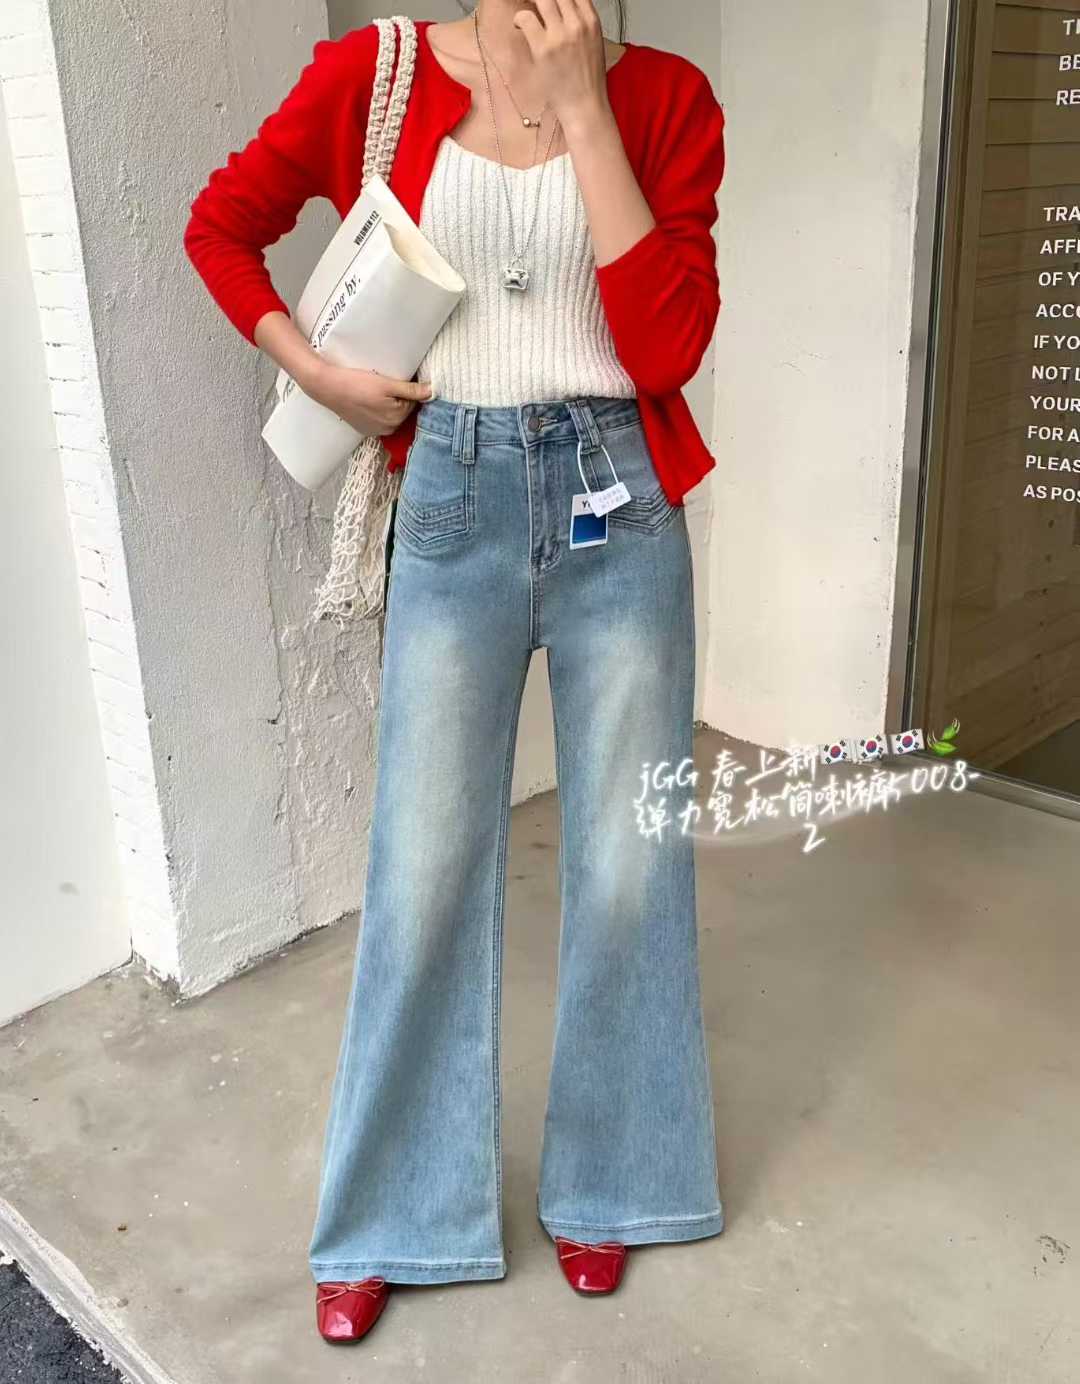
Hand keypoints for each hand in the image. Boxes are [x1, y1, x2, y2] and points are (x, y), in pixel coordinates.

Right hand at [301, 360, 432, 436]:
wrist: (328, 388)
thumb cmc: (357, 383)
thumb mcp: (387, 383)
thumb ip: (411, 390)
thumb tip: (433, 391)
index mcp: (397, 418)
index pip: (413, 401)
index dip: (407, 388)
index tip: (397, 378)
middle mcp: (389, 429)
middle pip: (402, 409)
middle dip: (398, 396)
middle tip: (383, 383)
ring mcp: (376, 431)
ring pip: (391, 414)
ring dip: (388, 403)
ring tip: (374, 390)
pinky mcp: (365, 429)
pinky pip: (379, 419)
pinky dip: (376, 410)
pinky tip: (367, 400)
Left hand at [512, 0, 609, 127]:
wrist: (585, 107)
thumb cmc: (587, 80)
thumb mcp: (593, 43)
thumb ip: (581, 22)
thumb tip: (564, 9)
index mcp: (591, 21)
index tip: (549, 0)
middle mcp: (577, 24)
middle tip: (535, 2)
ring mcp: (560, 35)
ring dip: (530, 1)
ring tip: (526, 10)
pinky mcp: (544, 49)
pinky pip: (526, 19)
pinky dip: (520, 19)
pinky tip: (520, 27)